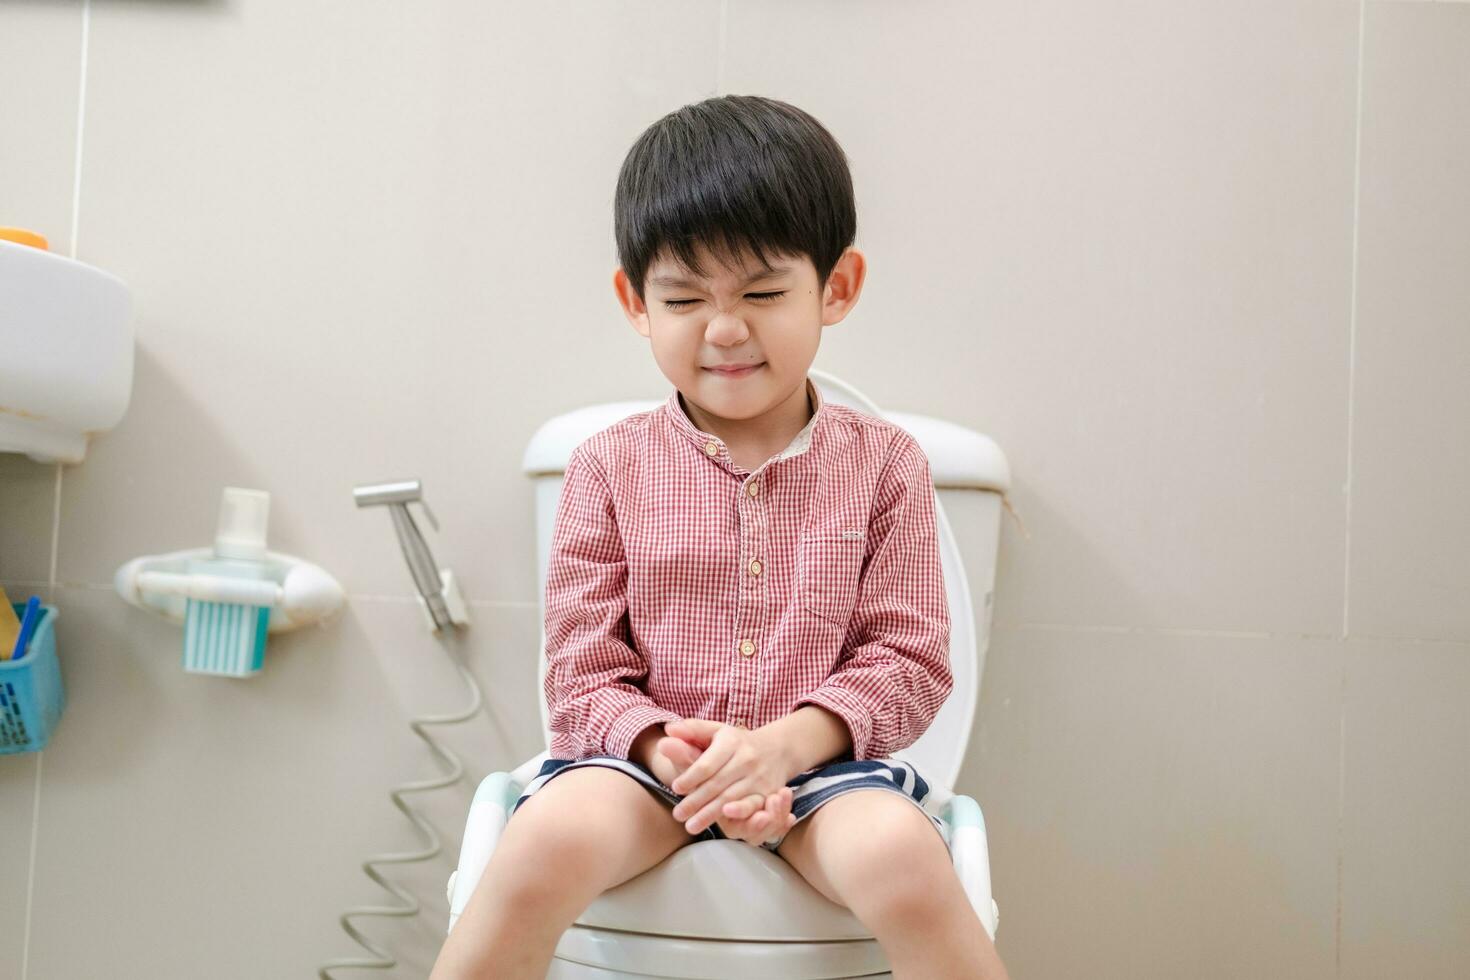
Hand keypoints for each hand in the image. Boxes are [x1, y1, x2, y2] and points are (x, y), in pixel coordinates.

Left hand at [665, 719, 793, 835]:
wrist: (778, 749)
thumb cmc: (738, 742)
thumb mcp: (717, 731)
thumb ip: (692, 730)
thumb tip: (669, 730)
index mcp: (731, 742)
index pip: (708, 763)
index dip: (691, 777)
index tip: (675, 788)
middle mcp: (747, 759)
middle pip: (717, 784)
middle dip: (696, 801)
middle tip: (677, 814)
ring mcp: (759, 777)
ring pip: (731, 798)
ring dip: (710, 814)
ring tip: (691, 826)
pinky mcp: (768, 793)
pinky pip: (752, 807)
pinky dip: (739, 816)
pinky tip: (725, 823)